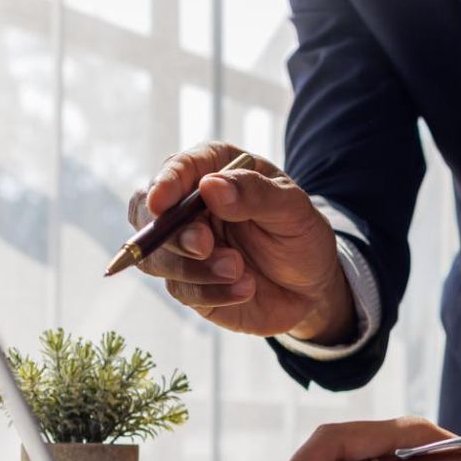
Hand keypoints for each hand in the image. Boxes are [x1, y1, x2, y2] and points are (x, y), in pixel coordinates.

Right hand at [128, 142, 355, 341]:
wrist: (312, 287)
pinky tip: (244, 289)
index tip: (161, 203)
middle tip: (205, 245)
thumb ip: (255, 194)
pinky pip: (181, 290)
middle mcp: (190, 206)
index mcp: (213, 170)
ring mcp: (184, 247)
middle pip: (147, 213)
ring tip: (239, 270)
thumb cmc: (301, 236)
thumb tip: (211, 186)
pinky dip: (210, 292)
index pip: (178, 168)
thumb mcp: (293, 210)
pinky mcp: (187, 284)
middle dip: (171, 232)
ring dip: (193, 268)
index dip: (165, 184)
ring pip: (156, 256)